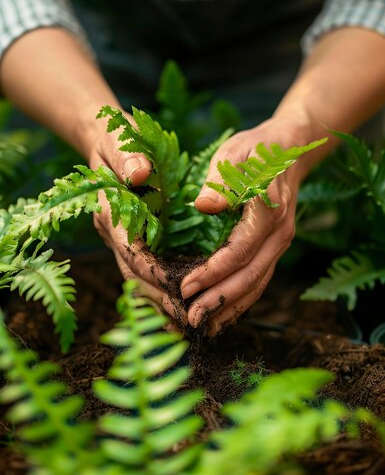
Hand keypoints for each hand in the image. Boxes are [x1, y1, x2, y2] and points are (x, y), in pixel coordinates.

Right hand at [88, 112, 186, 325]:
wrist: (104, 143)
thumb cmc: (116, 140)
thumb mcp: (120, 141)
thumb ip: (128, 156)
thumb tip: (140, 172)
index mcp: (111, 212)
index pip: (131, 250)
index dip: (154, 271)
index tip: (180, 289)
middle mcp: (113, 232)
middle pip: (134, 276)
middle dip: (160, 298)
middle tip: (189, 321)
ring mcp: (121, 240)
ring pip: (137, 281)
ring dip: (159, 303)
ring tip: (187, 324)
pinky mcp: (132, 241)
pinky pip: (143, 274)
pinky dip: (159, 292)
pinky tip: (178, 308)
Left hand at [180, 117, 310, 336]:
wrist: (288, 148)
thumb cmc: (255, 149)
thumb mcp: (234, 155)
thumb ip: (221, 182)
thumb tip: (203, 206)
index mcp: (268, 212)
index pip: (238, 252)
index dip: (212, 273)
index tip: (185, 287)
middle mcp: (279, 233)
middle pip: (250, 277)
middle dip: (219, 300)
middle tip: (191, 319)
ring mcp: (280, 243)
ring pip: (257, 284)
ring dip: (231, 307)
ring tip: (204, 326)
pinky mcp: (274, 247)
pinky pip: (260, 278)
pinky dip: (242, 298)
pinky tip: (224, 312)